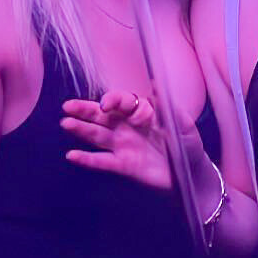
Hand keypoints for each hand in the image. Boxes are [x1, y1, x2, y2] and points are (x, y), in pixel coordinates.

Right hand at [62, 88, 214, 207]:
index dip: (113, 101)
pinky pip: (102, 161)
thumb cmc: (188, 144)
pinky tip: (72, 155)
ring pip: (98, 135)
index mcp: (141, 112)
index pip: (122, 102)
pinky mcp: (123, 165)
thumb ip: (168, 107)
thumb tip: (156, 84)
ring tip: (66, 123)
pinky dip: (86, 159)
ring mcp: (123, 146)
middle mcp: (128, 127)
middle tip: (68, 105)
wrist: (191, 173)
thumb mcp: (183, 124)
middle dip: (86, 109)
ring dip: (81, 129)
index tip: (107, 104)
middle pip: (102, 115)